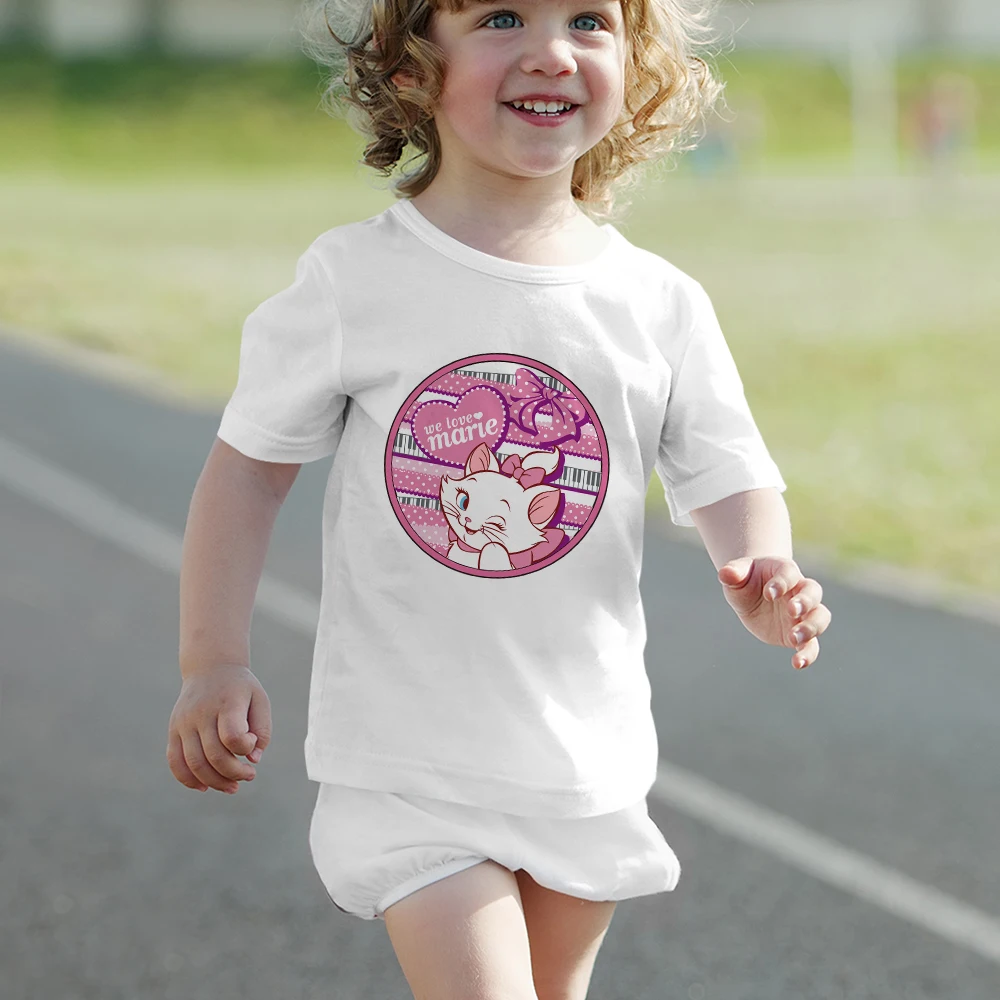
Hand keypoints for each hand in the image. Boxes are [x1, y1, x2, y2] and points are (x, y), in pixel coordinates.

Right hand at [166, 664, 271, 793]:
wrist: (210, 668)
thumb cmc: (240, 689)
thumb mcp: (260, 700)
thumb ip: (263, 730)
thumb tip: (253, 760)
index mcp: (226, 702)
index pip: (232, 736)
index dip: (245, 748)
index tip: (253, 744)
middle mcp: (201, 713)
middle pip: (214, 755)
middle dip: (234, 773)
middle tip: (249, 776)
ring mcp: (184, 722)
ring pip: (194, 763)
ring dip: (215, 782)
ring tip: (232, 786)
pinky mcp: (173, 730)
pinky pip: (175, 761)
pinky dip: (188, 779)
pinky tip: (205, 787)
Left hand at [716, 556, 831, 669]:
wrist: (752, 596)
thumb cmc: (746, 581)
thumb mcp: (736, 575)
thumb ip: (733, 573)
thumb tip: (725, 573)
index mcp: (785, 571)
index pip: (789, 574)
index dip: (782, 582)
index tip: (769, 594)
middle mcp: (799, 591)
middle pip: (813, 592)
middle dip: (805, 602)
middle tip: (791, 611)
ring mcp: (803, 613)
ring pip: (820, 617)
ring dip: (812, 627)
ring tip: (795, 638)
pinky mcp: (799, 634)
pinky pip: (811, 645)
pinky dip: (808, 654)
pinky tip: (798, 663)